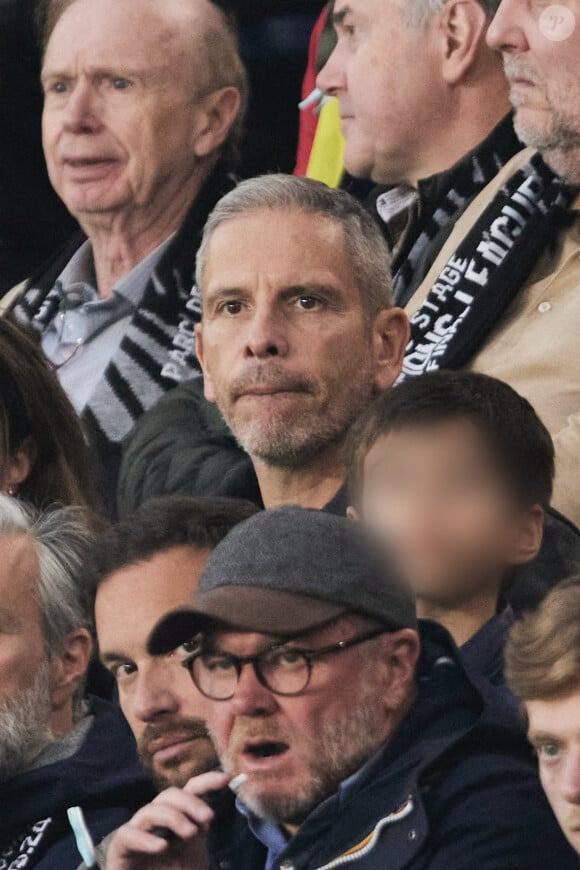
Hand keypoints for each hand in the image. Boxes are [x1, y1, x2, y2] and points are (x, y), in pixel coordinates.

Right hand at [105, 770, 229, 869]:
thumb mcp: (191, 856)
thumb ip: (196, 834)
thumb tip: (205, 813)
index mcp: (174, 817)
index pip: (188, 791)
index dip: (205, 781)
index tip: (225, 778)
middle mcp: (153, 820)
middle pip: (168, 796)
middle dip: (189, 802)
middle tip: (208, 817)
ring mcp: (135, 832)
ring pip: (149, 811)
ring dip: (173, 817)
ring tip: (190, 833)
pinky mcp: (118, 849)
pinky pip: (128, 835)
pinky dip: (145, 839)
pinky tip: (162, 846)